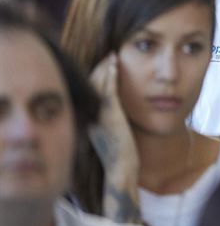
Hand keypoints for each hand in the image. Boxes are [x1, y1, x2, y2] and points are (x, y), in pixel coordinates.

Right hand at [88, 53, 141, 223]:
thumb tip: (113, 116)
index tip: (103, 65)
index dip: (95, 78)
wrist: (122, 170)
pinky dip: (111, 76)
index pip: (89, 92)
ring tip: (112, 56)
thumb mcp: (113, 136)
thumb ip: (110, 123)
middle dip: (99, 69)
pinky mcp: (111, 116)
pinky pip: (109, 90)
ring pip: (98, 85)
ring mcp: (100, 115)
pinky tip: (115, 65)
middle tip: (108, 55)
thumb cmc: (122, 157)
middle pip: (91, 85)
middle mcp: (92, 115)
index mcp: (91, 120)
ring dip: (105, 68)